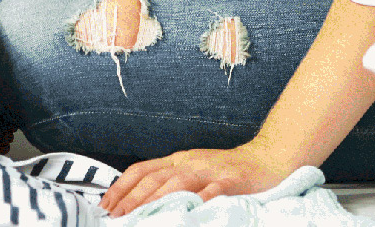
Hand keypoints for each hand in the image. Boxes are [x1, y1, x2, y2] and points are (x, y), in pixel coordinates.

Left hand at [100, 143, 291, 216]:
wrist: (268, 158)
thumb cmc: (229, 169)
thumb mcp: (194, 169)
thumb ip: (171, 180)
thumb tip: (141, 199)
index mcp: (178, 160)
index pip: (141, 170)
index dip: (121, 186)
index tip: (106, 204)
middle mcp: (189, 163)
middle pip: (153, 178)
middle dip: (131, 197)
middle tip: (115, 215)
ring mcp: (210, 171)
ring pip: (177, 183)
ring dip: (155, 200)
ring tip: (140, 216)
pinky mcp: (232, 180)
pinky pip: (214, 190)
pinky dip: (200, 199)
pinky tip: (189, 211)